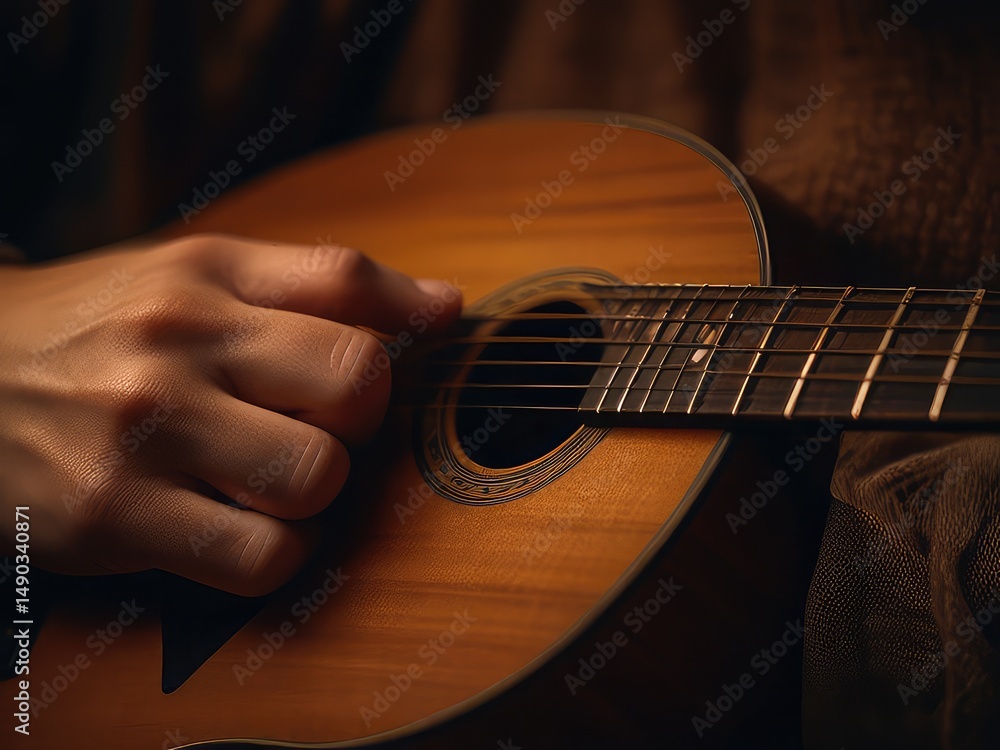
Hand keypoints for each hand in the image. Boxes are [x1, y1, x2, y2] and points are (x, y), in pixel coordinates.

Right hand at [0, 234, 460, 594]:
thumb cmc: (99, 330)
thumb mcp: (193, 278)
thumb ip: (319, 285)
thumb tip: (448, 306)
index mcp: (204, 273)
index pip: (346, 278)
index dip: (409, 320)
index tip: (428, 343)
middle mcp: (178, 339)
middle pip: (355, 381)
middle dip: (363, 416)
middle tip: (322, 423)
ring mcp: (146, 428)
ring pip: (318, 475)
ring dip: (319, 491)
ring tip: (277, 481)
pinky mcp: (117, 515)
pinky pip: (262, 554)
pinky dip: (278, 553)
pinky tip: (247, 528)